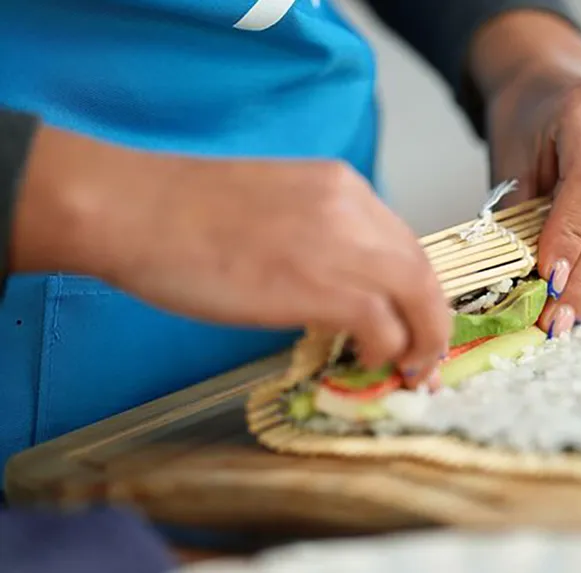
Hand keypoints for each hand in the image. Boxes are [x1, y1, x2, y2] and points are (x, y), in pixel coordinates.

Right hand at [14, 126, 450, 385]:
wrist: (134, 209)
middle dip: (432, 322)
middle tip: (424, 360)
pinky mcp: (323, 287)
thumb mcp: (274, 206)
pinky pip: (384, 325)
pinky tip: (367, 361)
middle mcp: (354, 209)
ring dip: (420, 342)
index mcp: (341, 185)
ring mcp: (342, 246)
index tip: (416, 322)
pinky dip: (387, 349)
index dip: (417, 291)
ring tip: (406, 372)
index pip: (404, 243)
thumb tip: (338, 284)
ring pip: (418, 298)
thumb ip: (318, 234)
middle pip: (422, 271)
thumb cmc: (182, 211)